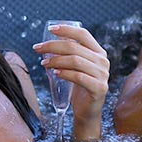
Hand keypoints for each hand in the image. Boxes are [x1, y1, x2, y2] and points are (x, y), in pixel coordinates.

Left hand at [33, 24, 109, 138]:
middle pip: (75, 47)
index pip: (83, 34)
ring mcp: (103, 75)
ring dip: (56, 60)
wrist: (87, 111)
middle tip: (38, 49)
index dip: (66, 29)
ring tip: (44, 63)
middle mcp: (103, 61)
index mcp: (98, 52)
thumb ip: (69, 54)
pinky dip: (65, 73)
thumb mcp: (75, 67)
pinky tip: (55, 73)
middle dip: (53, 46)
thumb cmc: (79, 87)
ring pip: (76, 61)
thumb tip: (49, 41)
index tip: (50, 30)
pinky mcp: (99, 88)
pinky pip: (79, 76)